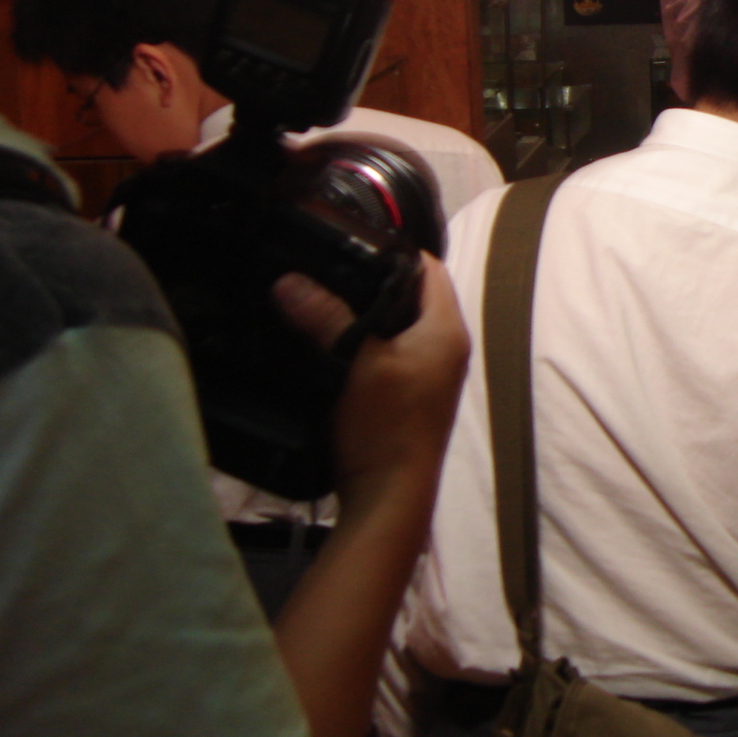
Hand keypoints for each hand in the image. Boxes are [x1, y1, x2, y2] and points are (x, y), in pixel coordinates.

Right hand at [274, 254, 467, 509]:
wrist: (390, 495)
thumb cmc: (385, 427)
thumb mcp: (355, 363)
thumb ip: (328, 318)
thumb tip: (290, 281)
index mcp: (447, 329)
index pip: (429, 268)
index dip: (395, 250)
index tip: (351, 240)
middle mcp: (446, 346)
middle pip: (411, 295)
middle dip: (372, 281)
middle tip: (327, 266)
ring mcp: (430, 372)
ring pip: (396, 325)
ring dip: (364, 313)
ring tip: (321, 296)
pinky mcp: (409, 393)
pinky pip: (388, 351)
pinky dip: (363, 341)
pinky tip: (329, 340)